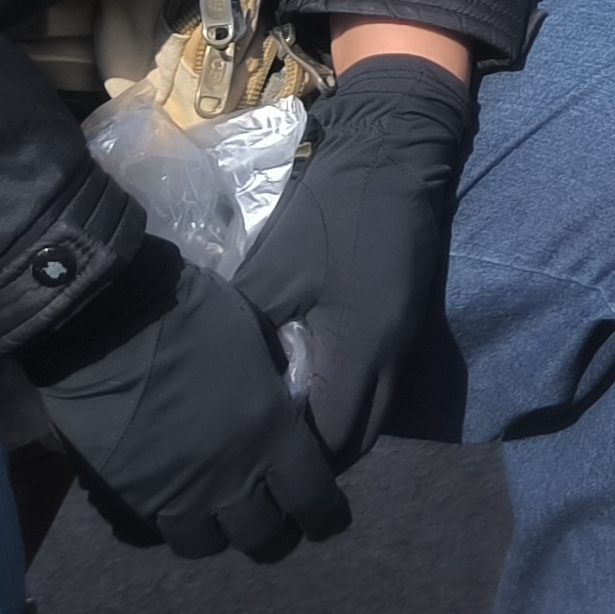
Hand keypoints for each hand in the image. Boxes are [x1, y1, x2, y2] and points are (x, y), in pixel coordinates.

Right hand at [21, 238, 347, 562]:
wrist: (108, 320)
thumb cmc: (190, 313)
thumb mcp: (257, 343)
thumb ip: (275, 386)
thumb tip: (283, 408)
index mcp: (270, 433)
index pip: (314, 500)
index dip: (325, 516)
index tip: (327, 518)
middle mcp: (229, 476)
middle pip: (263, 537)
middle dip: (275, 535)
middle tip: (274, 520)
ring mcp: (176, 492)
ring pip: (206, 543)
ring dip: (219, 533)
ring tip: (218, 516)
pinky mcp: (129, 495)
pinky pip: (155, 531)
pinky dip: (170, 523)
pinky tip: (173, 505)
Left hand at [235, 54, 471, 466]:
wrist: (394, 156)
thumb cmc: (332, 213)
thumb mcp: (275, 269)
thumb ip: (247, 328)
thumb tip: (209, 373)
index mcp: (360, 350)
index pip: (330, 436)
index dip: (293, 455)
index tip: (251, 457)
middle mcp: (391, 357)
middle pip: (360, 437)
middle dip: (319, 454)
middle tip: (268, 454)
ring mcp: (404, 340)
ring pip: (375, 412)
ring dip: (337, 427)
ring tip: (286, 425)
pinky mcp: (405, 322)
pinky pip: (380, 382)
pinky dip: (350, 397)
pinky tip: (311, 381)